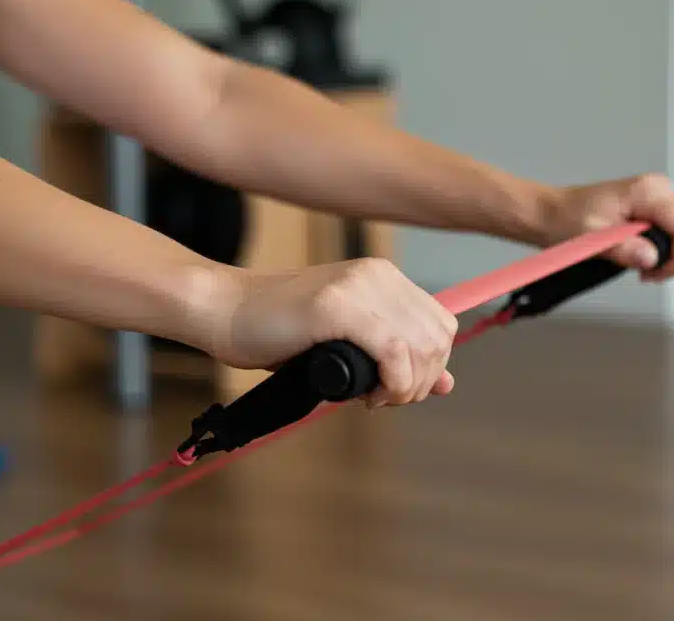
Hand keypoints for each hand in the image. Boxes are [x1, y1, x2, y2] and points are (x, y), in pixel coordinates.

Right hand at [206, 259, 457, 408]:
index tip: (398, 389)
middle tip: (385, 398)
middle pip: (438, 338)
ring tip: (374, 397)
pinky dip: (392, 382)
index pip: (441, 326)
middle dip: (421, 381)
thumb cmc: (279, 332)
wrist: (227, 312)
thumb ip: (395, 355)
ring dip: (406, 385)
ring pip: (422, 346)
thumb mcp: (348, 344)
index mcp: (383, 277)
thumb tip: (446, 383)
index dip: (430, 367)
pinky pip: (392, 350)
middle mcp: (376, 274)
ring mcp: (358, 286)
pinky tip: (368, 395)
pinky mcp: (336, 306)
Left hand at [541, 173, 673, 280]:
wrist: (553, 211)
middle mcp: (660, 190)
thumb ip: (622, 248)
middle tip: (655, 273)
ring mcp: (662, 198)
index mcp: (646, 192)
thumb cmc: (567, 219)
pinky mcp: (659, 208)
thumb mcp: (589, 239)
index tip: (656, 273)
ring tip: (650, 269)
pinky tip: (650, 260)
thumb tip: (651, 258)